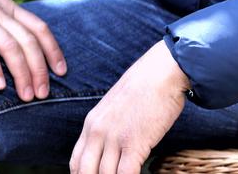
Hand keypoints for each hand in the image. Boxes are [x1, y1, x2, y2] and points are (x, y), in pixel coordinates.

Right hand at [0, 0, 66, 100]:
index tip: (61, 71)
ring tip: (26, 96)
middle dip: (39, 69)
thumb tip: (17, 49)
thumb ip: (0, 21)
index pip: (39, 27)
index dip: (53, 49)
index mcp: (7, 5)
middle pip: (28, 41)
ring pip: (10, 46)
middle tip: (43, 94)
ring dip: (22, 73)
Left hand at [68, 40, 188, 173]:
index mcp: (91, 123)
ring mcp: (114, 138)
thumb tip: (113, 150)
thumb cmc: (144, 88)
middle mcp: (97, 131)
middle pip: (84, 172)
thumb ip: (109, 128)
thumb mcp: (115, 108)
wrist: (161, 72)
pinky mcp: (134, 143)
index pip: (76, 162)